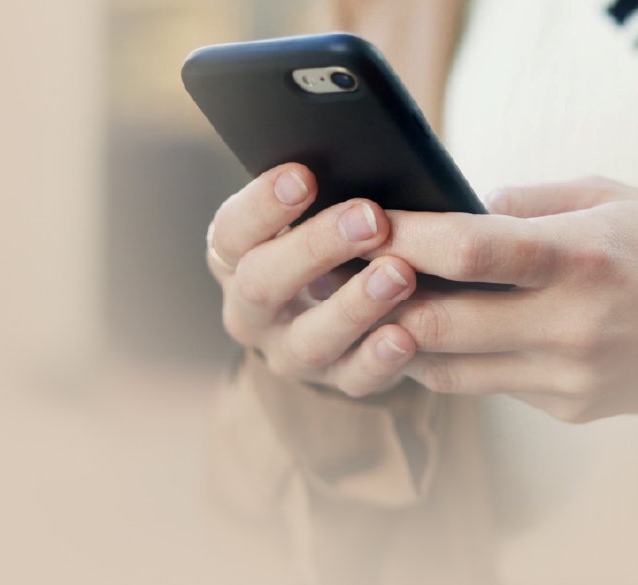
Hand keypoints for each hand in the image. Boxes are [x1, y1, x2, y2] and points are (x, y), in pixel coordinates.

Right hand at [206, 163, 417, 396]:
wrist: (335, 312)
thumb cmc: (326, 240)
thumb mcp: (309, 213)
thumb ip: (321, 192)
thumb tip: (356, 149)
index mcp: (234, 258)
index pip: (231, 232)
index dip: (262, 205)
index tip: (303, 174)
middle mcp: (251, 311)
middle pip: (263, 284)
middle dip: (315, 248)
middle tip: (369, 217)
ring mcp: (289, 353)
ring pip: (308, 339)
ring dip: (353, 306)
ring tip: (398, 273)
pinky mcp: (334, 382)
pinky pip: (353, 380)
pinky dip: (378, 361)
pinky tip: (406, 336)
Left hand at [369, 177, 637, 420]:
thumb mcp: (612, 197)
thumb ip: (529, 203)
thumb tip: (457, 206)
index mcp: (581, 257)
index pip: (468, 248)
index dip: (404, 237)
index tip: (364, 224)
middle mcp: (571, 324)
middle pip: (439, 323)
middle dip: (376, 302)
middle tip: (338, 279)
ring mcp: (568, 377)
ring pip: (448, 370)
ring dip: (399, 341)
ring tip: (367, 311)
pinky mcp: (569, 409)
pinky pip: (487, 386)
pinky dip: (451, 361)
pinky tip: (433, 335)